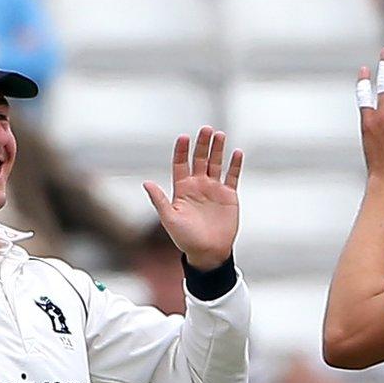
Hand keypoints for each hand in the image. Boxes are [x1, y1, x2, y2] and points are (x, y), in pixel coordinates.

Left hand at [145, 126, 241, 268]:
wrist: (208, 253)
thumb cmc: (185, 238)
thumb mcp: (169, 219)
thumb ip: (159, 200)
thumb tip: (146, 183)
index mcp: (182, 188)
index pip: (181, 163)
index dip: (182, 150)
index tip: (184, 137)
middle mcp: (198, 185)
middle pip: (199, 159)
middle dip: (202, 144)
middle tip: (206, 129)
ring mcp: (214, 189)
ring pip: (216, 163)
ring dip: (218, 149)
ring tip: (220, 135)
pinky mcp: (229, 196)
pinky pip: (232, 176)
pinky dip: (235, 165)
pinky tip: (237, 152)